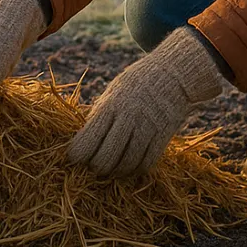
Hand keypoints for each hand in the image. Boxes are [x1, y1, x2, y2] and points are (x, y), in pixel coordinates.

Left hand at [66, 26, 224, 177]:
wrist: (172, 75)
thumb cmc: (134, 85)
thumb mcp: (112, 94)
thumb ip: (98, 117)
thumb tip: (80, 143)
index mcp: (110, 106)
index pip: (87, 141)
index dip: (76, 155)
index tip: (74, 157)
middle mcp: (128, 118)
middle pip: (106, 158)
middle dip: (96, 167)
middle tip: (94, 164)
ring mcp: (147, 128)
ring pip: (126, 164)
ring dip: (116, 171)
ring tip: (111, 167)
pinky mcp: (162, 137)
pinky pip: (146, 164)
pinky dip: (135, 169)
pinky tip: (129, 165)